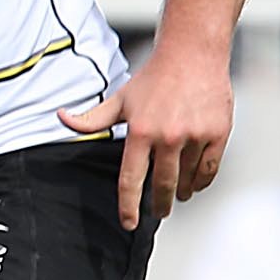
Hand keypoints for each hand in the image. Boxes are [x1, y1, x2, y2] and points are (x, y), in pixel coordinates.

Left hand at [61, 45, 233, 228]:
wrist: (193, 56)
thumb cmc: (154, 78)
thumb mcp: (120, 99)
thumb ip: (92, 118)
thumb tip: (61, 118)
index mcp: (140, 132)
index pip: (131, 179)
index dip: (128, 205)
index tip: (128, 222)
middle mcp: (168, 137)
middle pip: (162, 185)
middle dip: (159, 205)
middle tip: (157, 213)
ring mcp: (195, 136)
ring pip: (188, 178)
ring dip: (181, 192)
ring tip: (177, 196)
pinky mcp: (218, 134)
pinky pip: (210, 168)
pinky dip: (201, 181)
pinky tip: (195, 183)